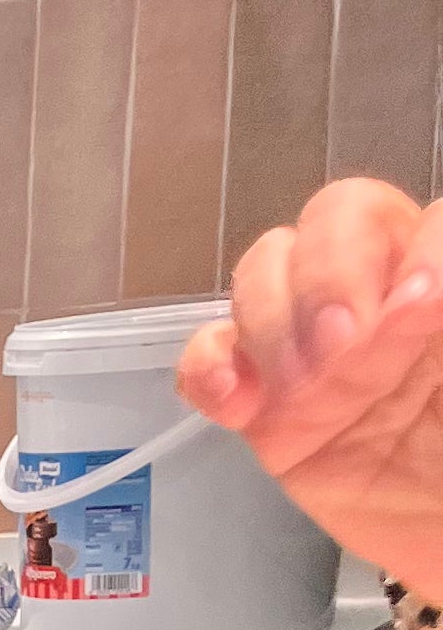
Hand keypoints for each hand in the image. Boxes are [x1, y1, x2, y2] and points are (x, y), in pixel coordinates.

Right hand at [178, 179, 442, 605]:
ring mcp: (315, 348)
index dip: (420, 247)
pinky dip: (209, 369)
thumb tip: (419, 292)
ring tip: (304, 390)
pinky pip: (211, 360)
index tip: (424, 303)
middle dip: (330, 275)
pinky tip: (236, 407)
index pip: (425, 220)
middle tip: (343, 347)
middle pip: (331, 221)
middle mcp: (380, 291)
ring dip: (274, 324)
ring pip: (265, 275)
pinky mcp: (265, 408)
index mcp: (438, 276)